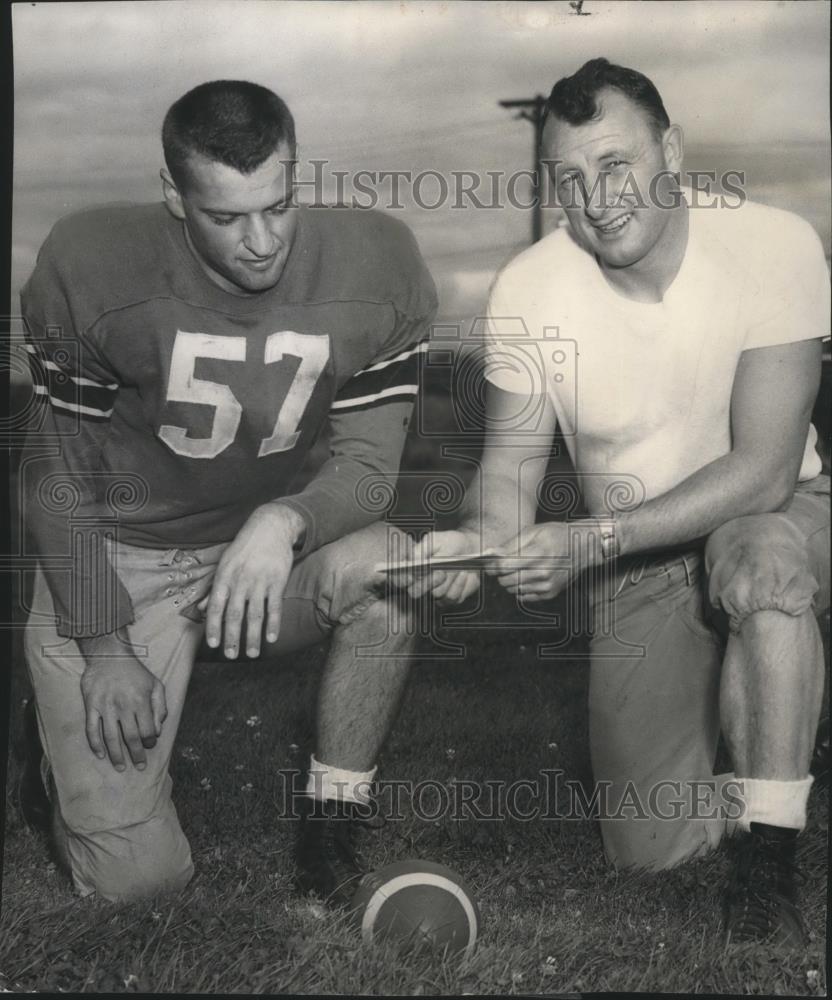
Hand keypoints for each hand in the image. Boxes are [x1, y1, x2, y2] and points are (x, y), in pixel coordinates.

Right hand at [78, 634, 166, 771]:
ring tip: (121, 767)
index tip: (149, 746)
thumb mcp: (155, 685)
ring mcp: (106, 707)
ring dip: (116, 755)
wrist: (109, 656)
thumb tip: (158, 730)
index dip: (150, 742)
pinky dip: (95, 744)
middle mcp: (124, 707)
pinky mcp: (91, 706)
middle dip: (136, 755)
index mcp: (141, 702)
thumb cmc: (136, 672)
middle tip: (139, 766)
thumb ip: (160, 707)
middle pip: (131, 738)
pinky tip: (100, 755)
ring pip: (111, 738)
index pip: (147, 730)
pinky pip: (92, 729)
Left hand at [201, 503, 303, 658]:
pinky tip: (272, 637)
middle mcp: (241, 581)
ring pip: (255, 614)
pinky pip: (275, 606)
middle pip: (235, 614)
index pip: (216, 607)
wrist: (270, 527)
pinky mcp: (278, 581)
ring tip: (254, 654)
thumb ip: (215, 589)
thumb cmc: (244, 548)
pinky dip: (274, 623)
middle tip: (231, 656)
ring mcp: (260, 581)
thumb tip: (200, 608)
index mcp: (224, 577)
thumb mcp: (225, 564)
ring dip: (253, 636)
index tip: (213, 645)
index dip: (213, 627)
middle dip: (232, 637)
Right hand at [404, 529, 482, 604]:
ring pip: (436, 594)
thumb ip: (423, 549)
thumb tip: (413, 560)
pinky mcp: (449, 600)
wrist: (472, 551)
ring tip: (457, 567)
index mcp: (411, 567)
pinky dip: (459, 583)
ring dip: (449, 579)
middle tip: (441, 572)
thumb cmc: (451, 543)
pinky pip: (452, 597)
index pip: (397, 578)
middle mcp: (420, 583)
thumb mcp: (437, 540)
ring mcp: (434, 593)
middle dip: (428, 582)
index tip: (411, 575)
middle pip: (414, 592)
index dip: (400, 579)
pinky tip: (464, 573)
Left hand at [489, 522, 575, 601]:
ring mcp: (547, 585)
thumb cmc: (557, 536)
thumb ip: (510, 545)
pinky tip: (528, 576)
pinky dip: (520, 587)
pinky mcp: (549, 593)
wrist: (582, 547)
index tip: (490, 562)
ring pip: (513, 589)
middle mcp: (543, 572)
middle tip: (505, 564)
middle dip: (500, 573)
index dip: (492, 565)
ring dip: (510, 580)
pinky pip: (523, 596)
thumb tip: (489, 553)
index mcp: (538, 553)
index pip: (504, 566)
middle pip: (506, 580)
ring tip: (519, 568)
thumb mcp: (533, 531)